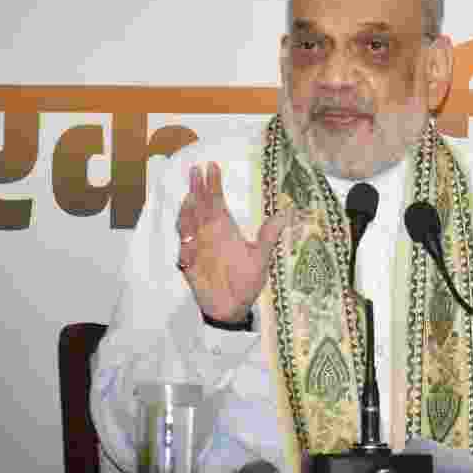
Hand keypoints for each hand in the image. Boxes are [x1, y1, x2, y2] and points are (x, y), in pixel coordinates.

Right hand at [177, 162, 290, 324]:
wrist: (234, 307)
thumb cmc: (247, 281)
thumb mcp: (262, 256)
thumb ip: (269, 234)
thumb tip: (287, 212)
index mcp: (225, 230)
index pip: (217, 202)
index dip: (213, 185)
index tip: (212, 166)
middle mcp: (209, 234)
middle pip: (200, 207)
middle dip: (197, 189)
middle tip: (196, 170)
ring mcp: (197, 248)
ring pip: (188, 224)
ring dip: (188, 212)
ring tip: (191, 197)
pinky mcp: (189, 265)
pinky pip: (185, 251)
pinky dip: (186, 244)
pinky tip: (188, 236)